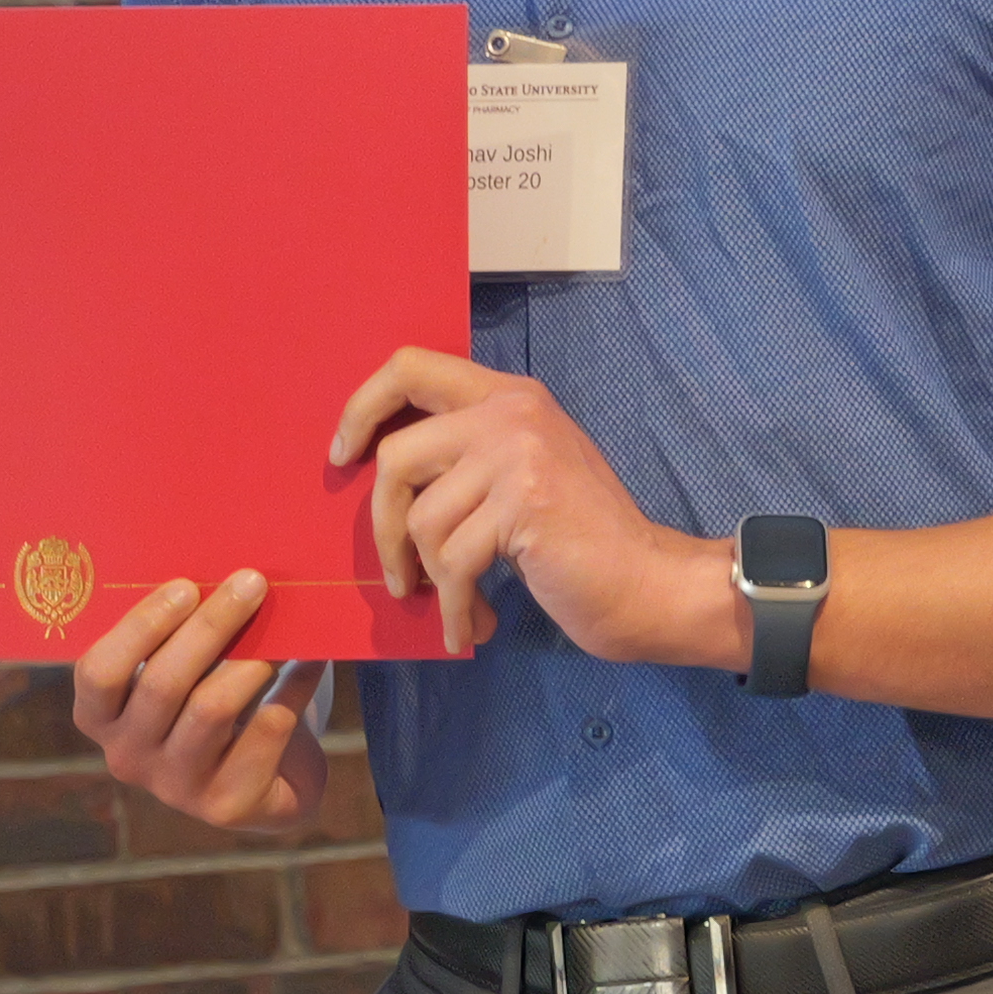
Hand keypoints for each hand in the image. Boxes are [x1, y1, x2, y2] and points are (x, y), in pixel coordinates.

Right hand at [75, 567, 335, 833]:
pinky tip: (314, 660)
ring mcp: (176, 788)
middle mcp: (127, 758)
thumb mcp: (181, 672)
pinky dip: (293, 688)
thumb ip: (179, 635)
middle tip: (252, 583)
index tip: (187, 585)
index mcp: (100, 718)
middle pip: (163, 685)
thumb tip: (224, 571)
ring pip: (212, 709)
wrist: (265, 779)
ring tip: (284, 624)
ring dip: (252, 659)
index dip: (140, 627)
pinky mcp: (228, 805)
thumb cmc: (211, 700)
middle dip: (210, 627)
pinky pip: (265, 732)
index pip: (99, 673)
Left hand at [332, 350, 736, 667]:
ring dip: (429, 577)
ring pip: (421, 518)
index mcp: (508, 396)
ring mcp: (518, 454)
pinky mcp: (523, 504)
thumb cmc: (582, 542)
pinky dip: (453, 606)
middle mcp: (511, 412)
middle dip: (386, 527)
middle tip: (400, 573)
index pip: (408, 368)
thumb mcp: (523, 474)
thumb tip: (385, 482)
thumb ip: (466, 458)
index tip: (344, 457)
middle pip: (396, 456)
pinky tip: (470, 625)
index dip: (361, 409)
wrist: (648, 583)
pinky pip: (452, 562)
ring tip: (457, 605)